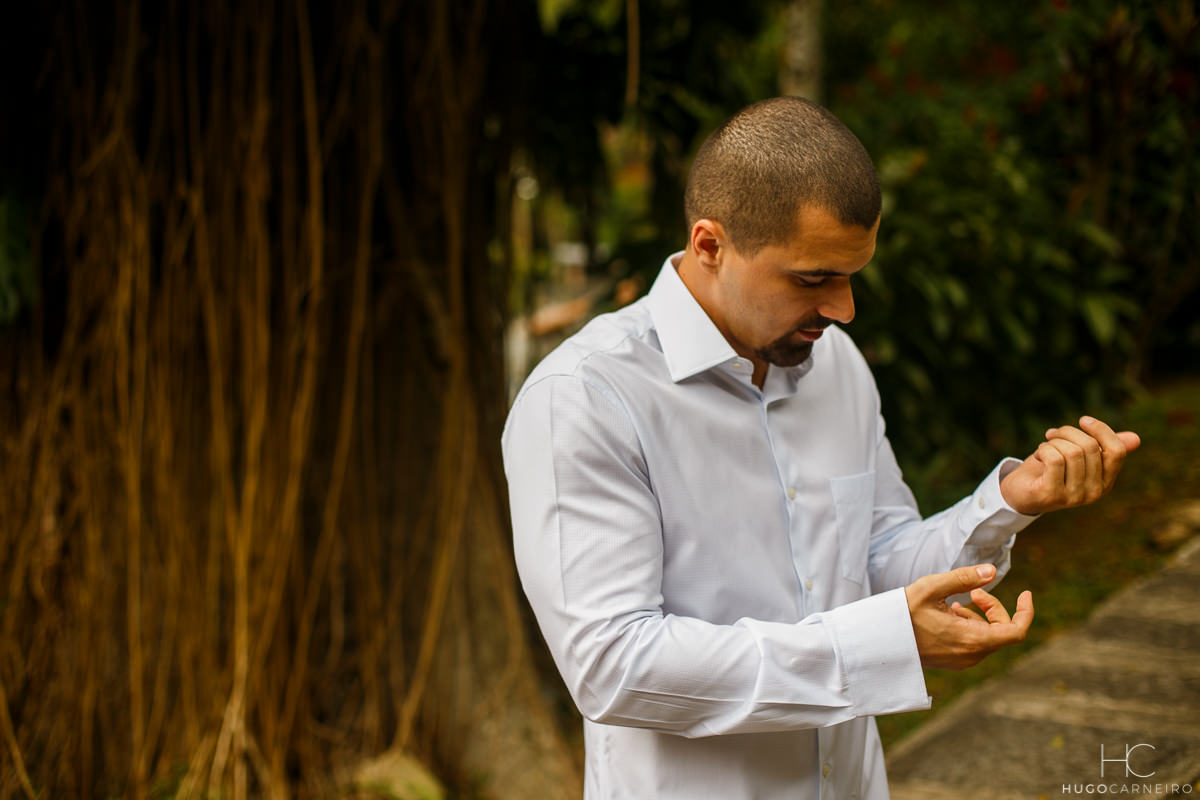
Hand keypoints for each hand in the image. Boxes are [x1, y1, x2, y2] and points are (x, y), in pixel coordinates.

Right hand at [906, 564, 1033, 669]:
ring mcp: (962, 660)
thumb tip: (992, 570)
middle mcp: (971, 655)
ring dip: (980, 616)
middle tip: (974, 591)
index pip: (1016, 631)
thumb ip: (964, 578)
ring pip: (988, 637)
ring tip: (954, 602)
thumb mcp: (931, 588)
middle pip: (1002, 632)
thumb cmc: (902, 613)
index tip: (1025, 593)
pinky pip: (974, 643)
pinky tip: (949, 613)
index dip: (1026, 612)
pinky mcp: (953, 660)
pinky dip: (970, 626)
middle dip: (995, 608)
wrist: (879, 640)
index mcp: (972, 640)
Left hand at [1000, 415, 1140, 515]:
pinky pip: (1054, 459)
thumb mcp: (1078, 456)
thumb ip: (1103, 447)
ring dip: (1053, 442)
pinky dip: (1044, 450)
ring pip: (1072, 452)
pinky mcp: (1052, 495)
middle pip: (1090, 447)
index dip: (1101, 430)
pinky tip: (1038, 455)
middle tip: (1052, 434)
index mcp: (1106, 482)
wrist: (1019, 493)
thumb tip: (1136, 438)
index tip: (1083, 420)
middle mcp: (1094, 492)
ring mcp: (1074, 497)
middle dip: (1068, 432)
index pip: (1116, 451)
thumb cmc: (1050, 470)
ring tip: (1044, 447)